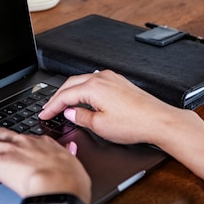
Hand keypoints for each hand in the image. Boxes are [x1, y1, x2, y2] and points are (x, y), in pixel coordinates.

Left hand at [0, 127, 90, 203]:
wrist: (60, 187)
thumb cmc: (70, 182)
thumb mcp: (75, 165)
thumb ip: (70, 155)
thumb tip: (72, 150)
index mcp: (43, 143)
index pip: (23, 137)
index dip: (13, 141)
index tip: (10, 145)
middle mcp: (24, 143)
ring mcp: (9, 151)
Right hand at [39, 70, 183, 145]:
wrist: (160, 121)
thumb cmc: (135, 123)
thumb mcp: (100, 126)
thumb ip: (81, 117)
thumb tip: (70, 112)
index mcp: (94, 87)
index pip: (64, 95)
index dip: (51, 106)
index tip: (43, 114)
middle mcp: (102, 78)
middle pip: (71, 84)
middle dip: (57, 97)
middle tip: (48, 109)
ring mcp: (112, 78)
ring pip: (82, 81)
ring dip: (70, 91)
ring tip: (62, 104)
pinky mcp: (119, 82)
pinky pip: (95, 81)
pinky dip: (83, 89)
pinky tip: (83, 97)